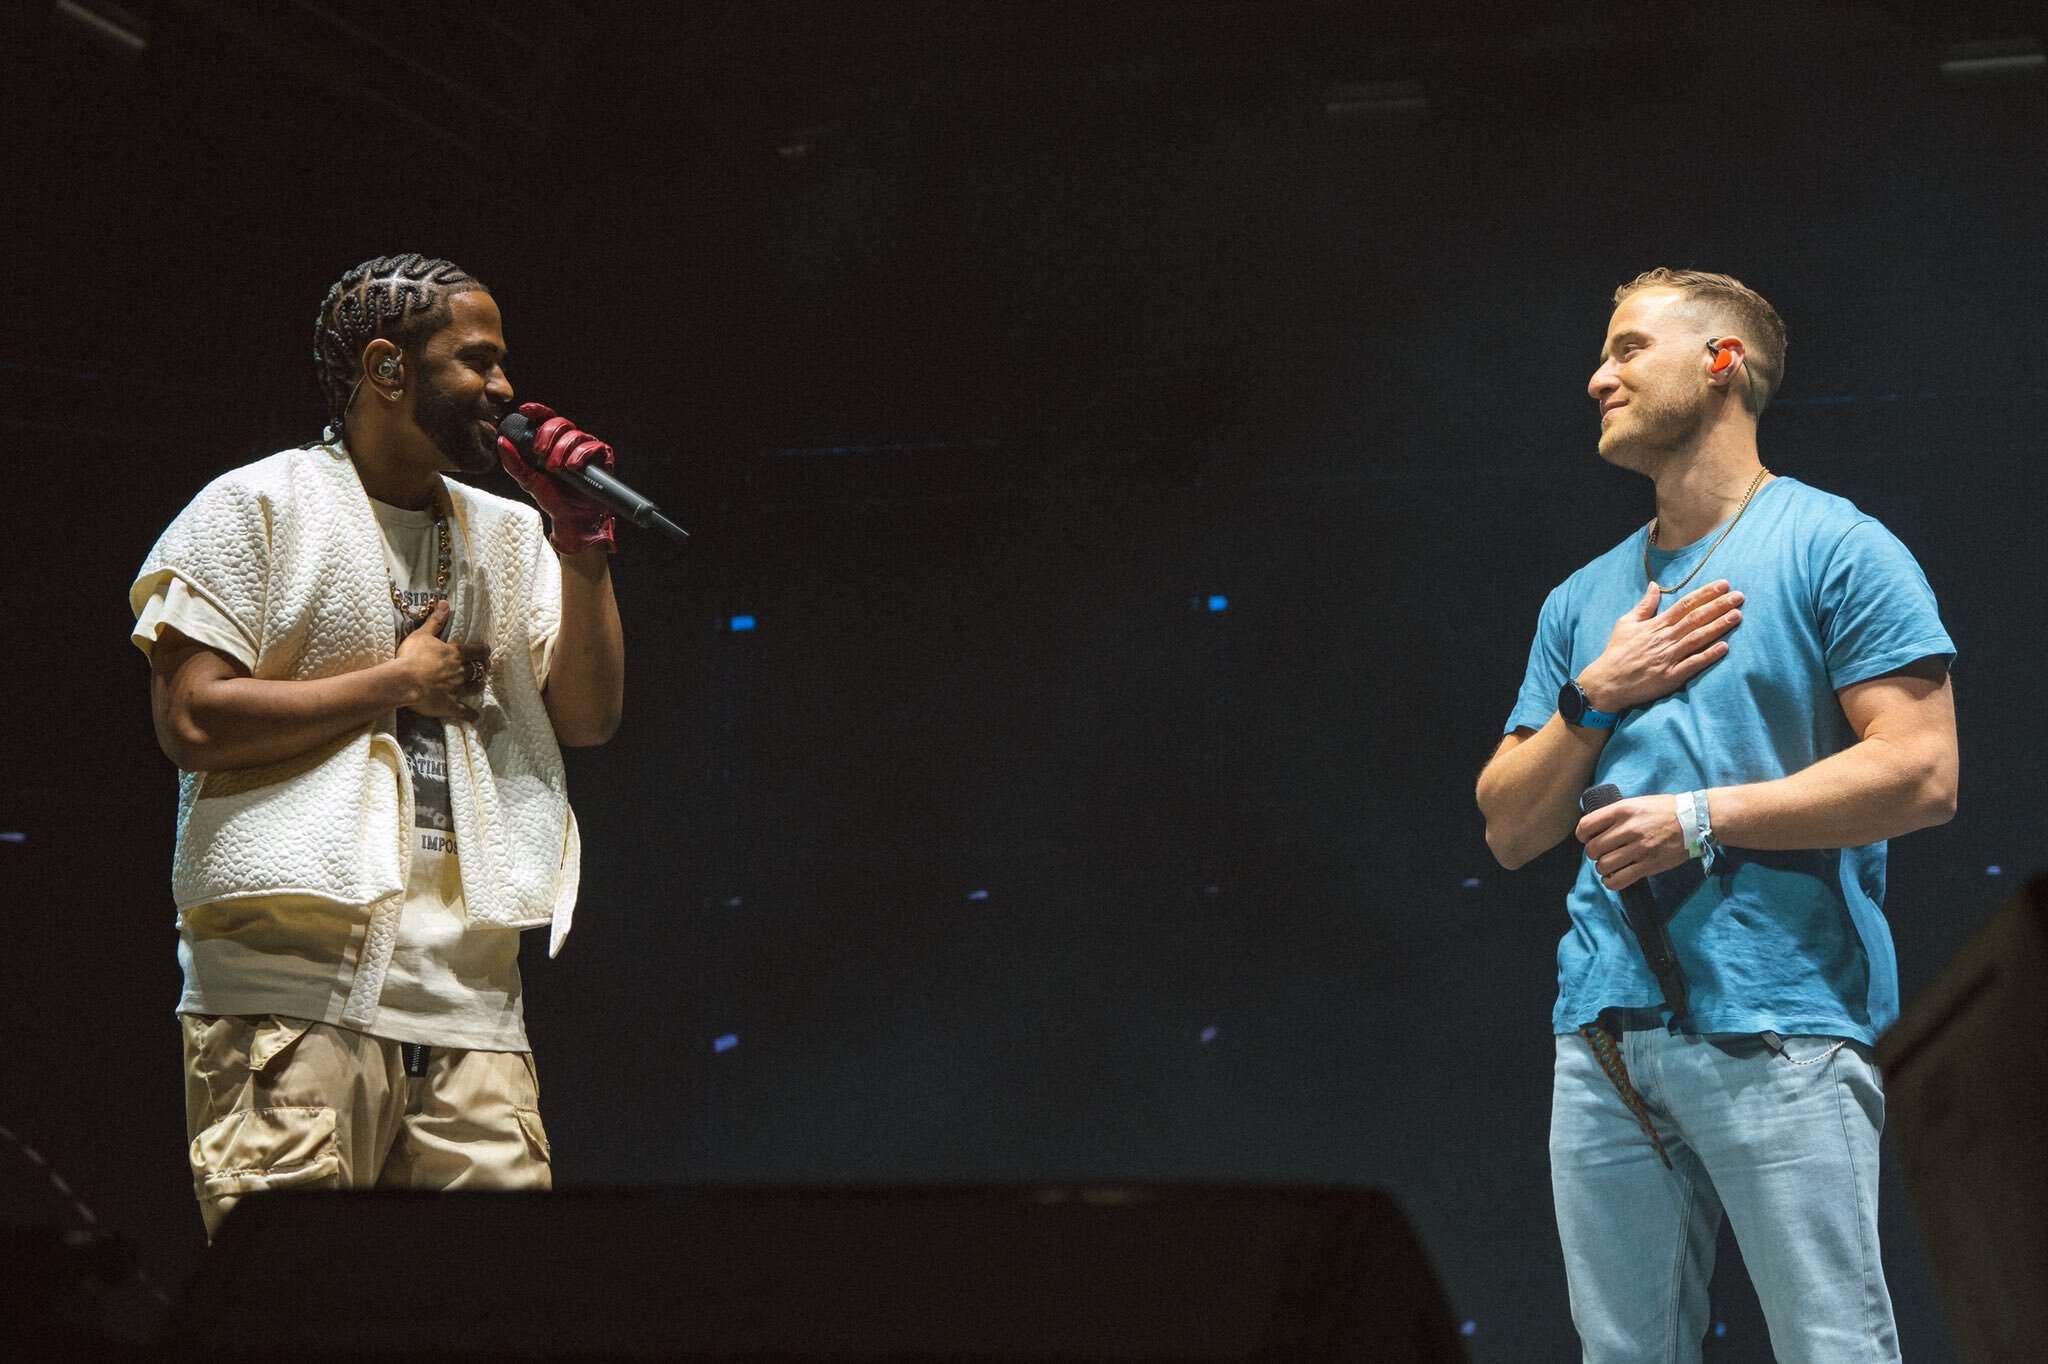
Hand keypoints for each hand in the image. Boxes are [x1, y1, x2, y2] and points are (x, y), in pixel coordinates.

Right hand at [395, 600, 490, 721]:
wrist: (405, 681)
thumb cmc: (412, 656)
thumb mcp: (422, 634)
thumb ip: (435, 620)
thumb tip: (445, 602)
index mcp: (455, 654)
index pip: (477, 651)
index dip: (483, 651)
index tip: (486, 652)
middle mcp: (460, 671)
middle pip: (477, 670)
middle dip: (482, 669)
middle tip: (483, 669)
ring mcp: (457, 689)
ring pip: (474, 687)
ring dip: (477, 686)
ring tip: (479, 685)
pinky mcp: (450, 706)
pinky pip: (465, 712)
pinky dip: (471, 714)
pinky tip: (475, 716)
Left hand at [496, 401, 616, 555]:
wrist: (571, 517)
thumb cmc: (552, 497)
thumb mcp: (527, 480)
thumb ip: (513, 462)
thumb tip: (502, 441)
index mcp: (552, 442)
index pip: (547, 417)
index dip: (537, 410)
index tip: (524, 410)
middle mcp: (570, 441)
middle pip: (561, 422)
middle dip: (548, 435)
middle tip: (540, 453)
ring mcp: (586, 448)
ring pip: (576, 434)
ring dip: (563, 449)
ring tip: (556, 468)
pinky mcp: (602, 458)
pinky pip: (594, 446)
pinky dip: (582, 454)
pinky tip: (573, 466)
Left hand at [1576, 794, 1688, 891]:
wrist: (1695, 819)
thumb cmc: (1665, 809)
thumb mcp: (1637, 802)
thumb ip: (1616, 814)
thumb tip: (1595, 826)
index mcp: (1622, 810)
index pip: (1586, 826)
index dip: (1582, 835)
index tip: (1587, 839)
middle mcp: (1628, 829)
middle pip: (1593, 849)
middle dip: (1594, 854)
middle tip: (1602, 853)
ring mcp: (1639, 848)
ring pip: (1604, 866)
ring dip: (1603, 868)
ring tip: (1610, 865)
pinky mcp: (1649, 865)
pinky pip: (1620, 880)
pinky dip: (1611, 882)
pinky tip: (1613, 877)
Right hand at [1577, 580, 1742, 714]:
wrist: (1607, 683)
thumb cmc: (1617, 652)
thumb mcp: (1626, 623)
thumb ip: (1644, 605)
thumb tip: (1654, 585)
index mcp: (1656, 625)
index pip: (1685, 605)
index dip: (1705, 594)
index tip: (1724, 585)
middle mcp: (1664, 639)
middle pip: (1695, 618)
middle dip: (1718, 606)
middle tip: (1740, 596)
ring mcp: (1668, 658)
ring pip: (1697, 638)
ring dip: (1718, 626)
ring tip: (1737, 615)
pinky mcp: (1670, 677)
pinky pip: (1692, 664)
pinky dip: (1708, 656)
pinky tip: (1724, 648)